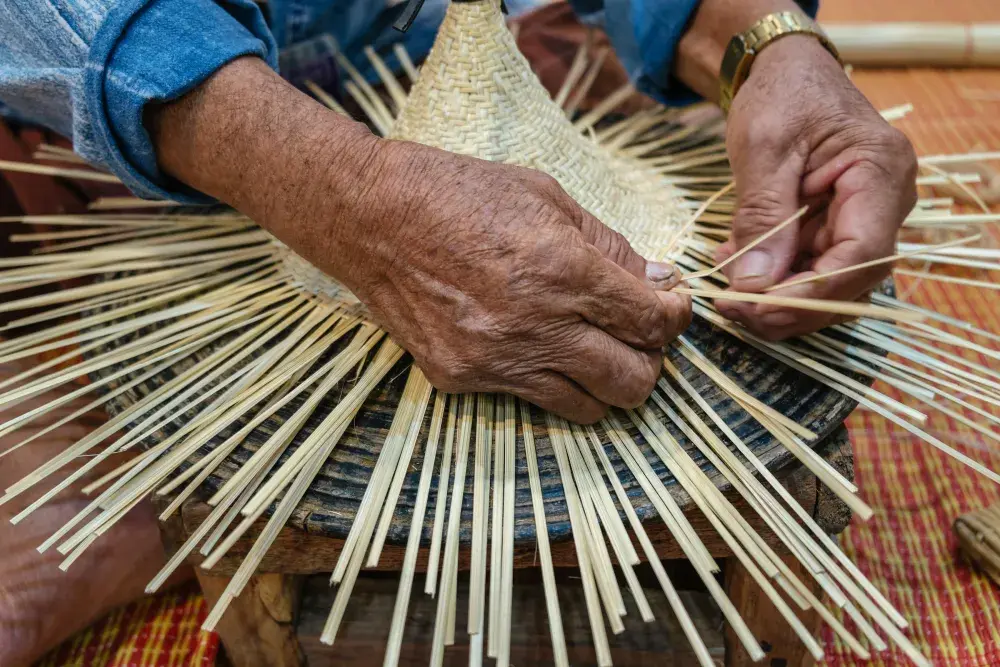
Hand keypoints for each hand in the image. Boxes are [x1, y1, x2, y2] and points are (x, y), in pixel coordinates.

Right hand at [336, 141, 691, 422]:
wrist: (371, 218)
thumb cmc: (460, 193)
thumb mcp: (548, 197)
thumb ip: (610, 248)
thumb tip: (658, 283)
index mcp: (564, 271)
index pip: (653, 324)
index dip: (676, 318)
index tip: (671, 307)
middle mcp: (535, 327)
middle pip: (632, 383)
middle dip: (649, 360)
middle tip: (637, 335)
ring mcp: (496, 361)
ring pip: (587, 407)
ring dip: (601, 379)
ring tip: (589, 346)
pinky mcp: (462, 379)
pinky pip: (528, 397)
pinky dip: (543, 376)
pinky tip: (528, 340)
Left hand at [714, 35, 917, 339]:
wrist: (784, 72)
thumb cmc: (780, 94)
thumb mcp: (763, 150)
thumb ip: (761, 217)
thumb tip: (753, 286)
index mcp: (881, 172)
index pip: (861, 254)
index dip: (812, 293)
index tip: (758, 308)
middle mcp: (885, 202)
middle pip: (849, 278)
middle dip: (789, 304)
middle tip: (732, 308)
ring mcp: (862, 217)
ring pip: (828, 282)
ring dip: (775, 294)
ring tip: (725, 282)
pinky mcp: (836, 226)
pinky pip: (810, 266)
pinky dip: (771, 275)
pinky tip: (733, 264)